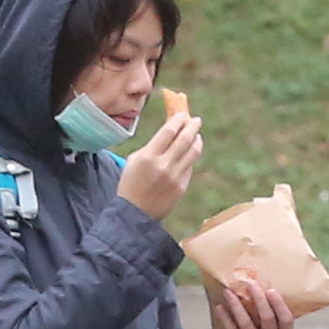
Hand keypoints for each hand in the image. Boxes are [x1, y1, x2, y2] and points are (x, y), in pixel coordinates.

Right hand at [114, 106, 201, 223]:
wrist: (134, 213)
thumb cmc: (130, 184)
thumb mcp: (134, 161)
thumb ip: (152, 146)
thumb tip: (170, 132)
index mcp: (148, 156)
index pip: (169, 131)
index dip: (178, 120)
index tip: (182, 114)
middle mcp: (164, 165)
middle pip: (185, 139)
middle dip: (192, 126)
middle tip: (196, 120)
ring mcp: (175, 177)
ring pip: (193, 152)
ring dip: (197, 140)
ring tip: (197, 135)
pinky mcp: (182, 187)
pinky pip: (190, 167)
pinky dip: (190, 157)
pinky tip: (188, 154)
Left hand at [206, 263, 291, 328]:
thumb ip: (275, 320)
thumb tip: (263, 290)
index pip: (287, 320)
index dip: (279, 305)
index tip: (271, 290)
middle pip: (267, 318)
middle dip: (258, 299)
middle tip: (250, 284)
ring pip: (246, 322)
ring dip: (236, 305)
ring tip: (229, 291)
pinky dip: (225, 318)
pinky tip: (220, 307)